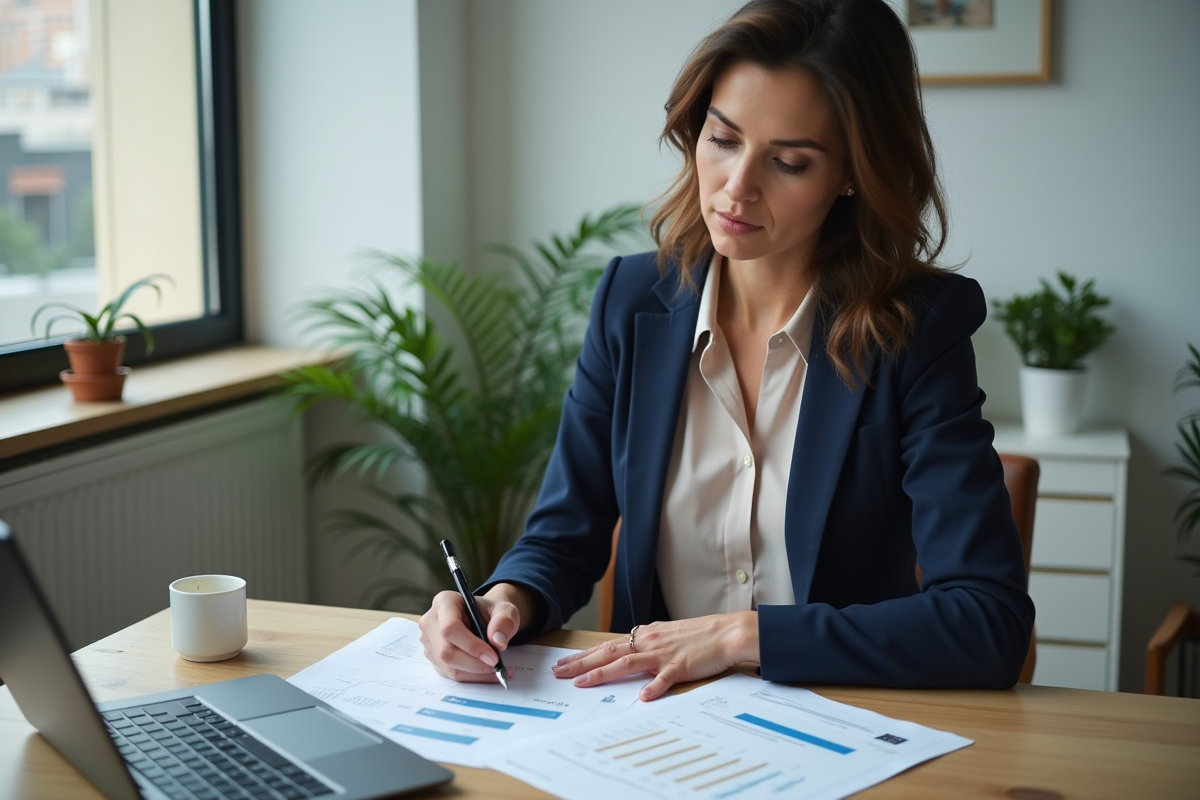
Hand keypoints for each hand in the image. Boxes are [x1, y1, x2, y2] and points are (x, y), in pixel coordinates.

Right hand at [418, 583, 531, 682]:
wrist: (484, 619)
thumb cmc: (491, 613)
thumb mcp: (505, 610)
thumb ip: (505, 621)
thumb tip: (498, 642)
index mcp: (444, 601)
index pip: (450, 628)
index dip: (472, 646)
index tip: (493, 657)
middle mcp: (430, 620)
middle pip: (446, 651)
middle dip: (474, 664)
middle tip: (497, 666)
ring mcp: (429, 641)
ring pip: (448, 666)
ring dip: (475, 673)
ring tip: (498, 670)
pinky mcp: (433, 657)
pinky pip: (450, 673)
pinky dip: (471, 677)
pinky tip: (487, 673)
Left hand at [551, 611, 758, 700]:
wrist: (728, 631)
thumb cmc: (700, 635)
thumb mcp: (668, 635)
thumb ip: (648, 645)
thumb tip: (630, 653)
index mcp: (645, 635)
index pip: (608, 646)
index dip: (584, 655)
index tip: (564, 663)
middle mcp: (649, 642)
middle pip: (608, 653)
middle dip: (581, 663)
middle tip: (558, 672)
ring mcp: (664, 654)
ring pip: (627, 663)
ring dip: (602, 673)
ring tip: (582, 683)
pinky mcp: (681, 666)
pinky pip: (664, 679)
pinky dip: (652, 688)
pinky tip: (641, 697)